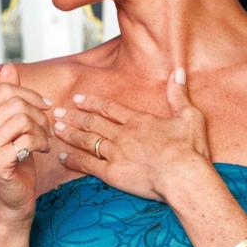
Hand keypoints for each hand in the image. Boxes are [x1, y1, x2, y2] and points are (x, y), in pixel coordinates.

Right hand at [0, 63, 52, 224]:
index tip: (45, 107)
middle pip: (14, 103)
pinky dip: (41, 143)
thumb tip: (8, 67)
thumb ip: (8, 97)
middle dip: (39, 114)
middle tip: (47, 129)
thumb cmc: (15, 162)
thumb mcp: (13, 126)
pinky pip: (26, 139)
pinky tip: (42, 151)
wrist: (13, 201)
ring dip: (41, 129)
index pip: (5, 90)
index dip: (30, 95)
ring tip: (44, 140)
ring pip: (21, 119)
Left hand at [52, 68, 210, 201]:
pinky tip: (62, 157)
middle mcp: (122, 134)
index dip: (92, 103)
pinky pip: (87, 164)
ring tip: (56, 128)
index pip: (109, 108)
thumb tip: (178, 71)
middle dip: (74, 116)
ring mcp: (115, 153)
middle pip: (93, 122)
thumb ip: (179, 94)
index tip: (78, 99)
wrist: (183, 175)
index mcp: (139, 121)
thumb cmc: (190, 149)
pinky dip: (73, 160)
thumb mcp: (189, 116)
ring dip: (70, 133)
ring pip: (86, 140)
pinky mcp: (112, 173)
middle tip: (57, 112)